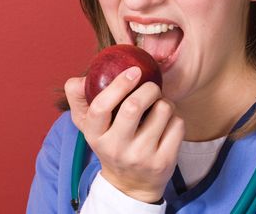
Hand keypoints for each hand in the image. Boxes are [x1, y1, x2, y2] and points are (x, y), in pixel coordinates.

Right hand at [65, 66, 184, 202]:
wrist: (130, 184)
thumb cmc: (111, 143)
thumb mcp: (90, 126)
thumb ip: (79, 99)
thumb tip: (78, 79)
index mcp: (95, 135)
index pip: (101, 107)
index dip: (119, 85)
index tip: (134, 71)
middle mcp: (116, 148)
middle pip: (134, 105)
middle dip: (149, 88)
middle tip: (151, 88)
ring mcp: (141, 156)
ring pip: (162, 110)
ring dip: (164, 101)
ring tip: (158, 108)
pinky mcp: (163, 161)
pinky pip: (178, 123)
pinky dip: (175, 117)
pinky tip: (167, 124)